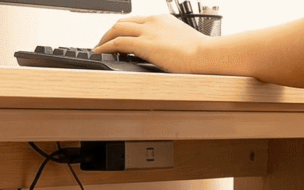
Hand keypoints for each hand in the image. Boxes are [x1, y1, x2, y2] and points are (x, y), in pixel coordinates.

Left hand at [93, 14, 207, 73]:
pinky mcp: (144, 44)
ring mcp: (147, 32)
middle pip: (123, 22)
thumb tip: (167, 55)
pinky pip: (117, 42)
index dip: (124, 29)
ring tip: (99, 47)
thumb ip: (170, 45)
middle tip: (104, 41)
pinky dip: (106, 46)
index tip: (119, 37)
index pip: (137, 21)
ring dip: (105, 38)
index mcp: (162, 20)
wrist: (204, 55)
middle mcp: (152, 22)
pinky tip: (100, 51)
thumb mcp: (183, 44)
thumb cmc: (199, 54)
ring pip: (117, 29)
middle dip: (110, 31)